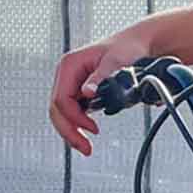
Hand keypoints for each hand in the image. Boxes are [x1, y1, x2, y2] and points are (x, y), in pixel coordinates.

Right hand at [49, 24, 154, 155]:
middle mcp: (68, 75)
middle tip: (85, 148)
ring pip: (61, 113)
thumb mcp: (117, 61)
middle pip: (56, 109)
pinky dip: (77, 125)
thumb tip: (87, 92)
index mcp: (70, 65)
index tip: (92, 128)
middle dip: (68, 130)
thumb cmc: (127, 48)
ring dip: (71, 131)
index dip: (75, 117)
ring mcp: (72, 84)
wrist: (136, 45)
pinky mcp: (80, 92)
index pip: (61, 98)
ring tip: (85, 146)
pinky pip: (72, 111)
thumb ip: (101, 77)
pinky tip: (86, 133)